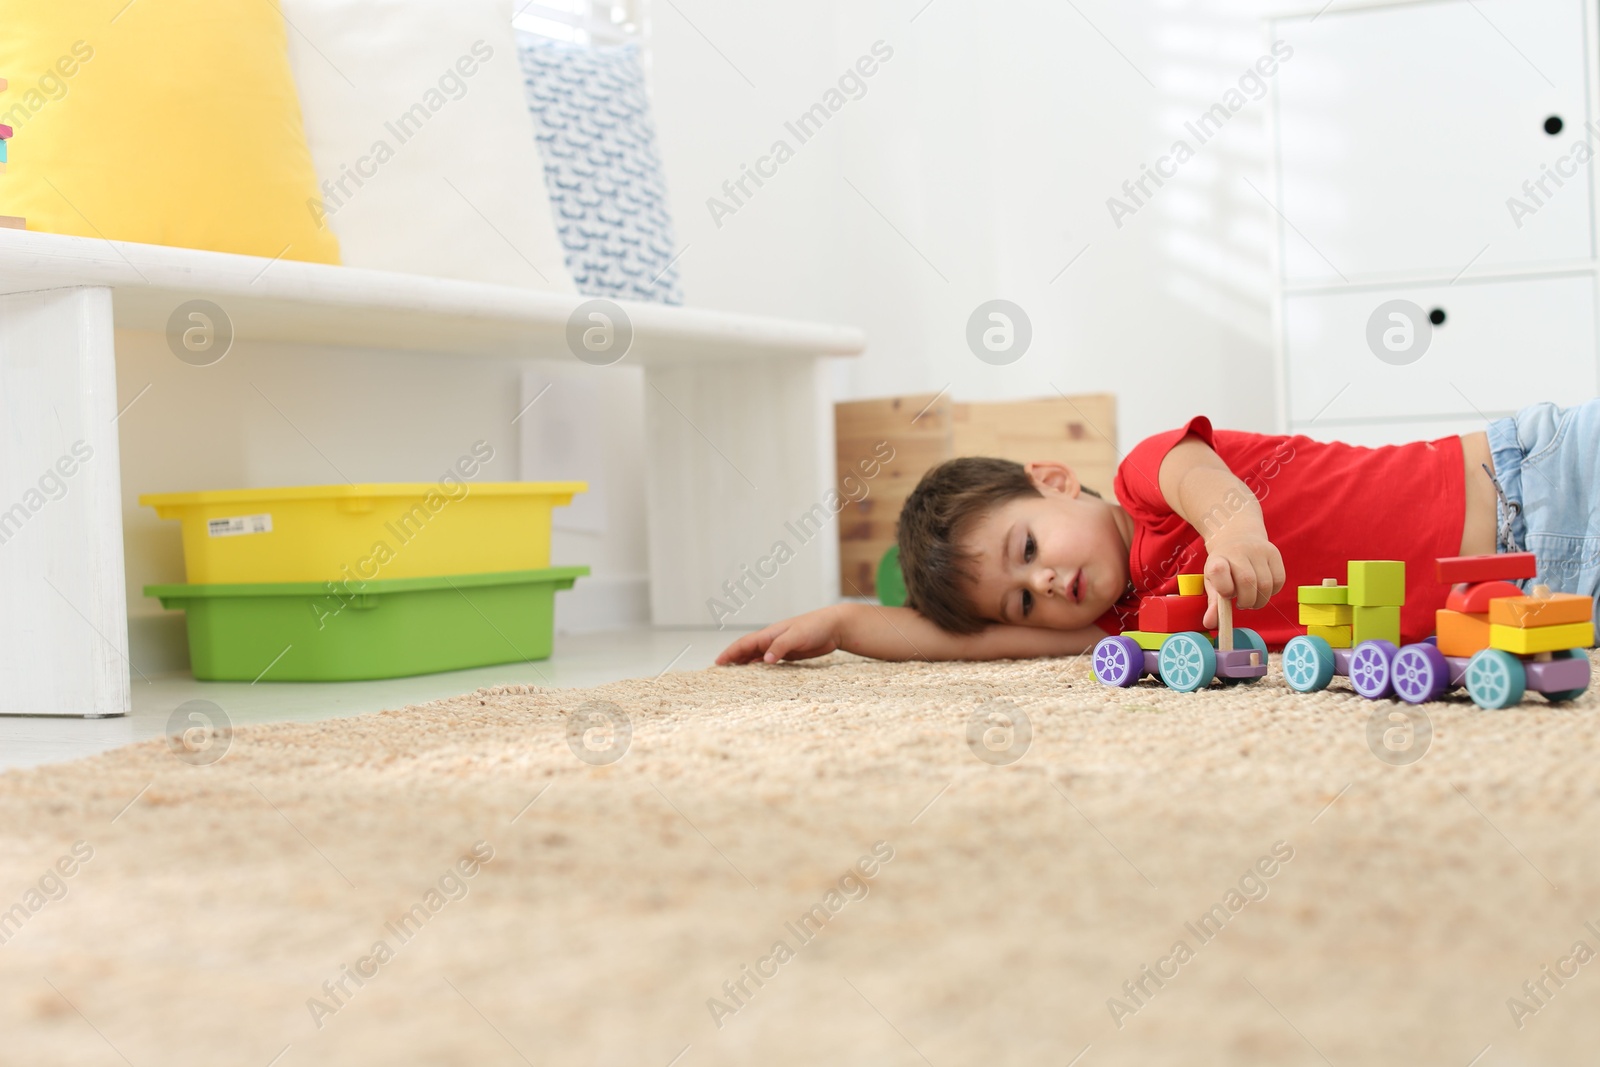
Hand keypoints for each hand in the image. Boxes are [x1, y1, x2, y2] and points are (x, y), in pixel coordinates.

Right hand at [716, 605, 847, 664]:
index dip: (730, 652)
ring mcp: (780, 647)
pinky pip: (770, 662)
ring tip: (733, 675)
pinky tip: (756, 674)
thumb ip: (780, 647)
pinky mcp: (789, 654)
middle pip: (747, 650)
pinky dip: (760, 667)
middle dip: (733, 659)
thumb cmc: (815, 627)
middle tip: (719, 672)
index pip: (744, 643)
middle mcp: (772, 640)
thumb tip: (764, 661)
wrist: (834, 626)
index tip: (718, 662)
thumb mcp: (797, 636)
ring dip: (744, 664)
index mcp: (770, 634)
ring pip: (757, 656)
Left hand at [1202, 534, 1285, 626]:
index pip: (1218, 570)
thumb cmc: (1223, 566)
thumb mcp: (1212, 581)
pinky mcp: (1274, 553)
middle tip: (1241, 604)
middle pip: (1247, 581)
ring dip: (1260, 600)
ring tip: (1251, 598)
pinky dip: (1272, 592)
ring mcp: (1258, 550)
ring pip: (1265, 584)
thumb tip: (1210, 624)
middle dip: (1246, 601)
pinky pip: (1278, 580)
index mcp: (1218, 558)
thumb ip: (1213, 604)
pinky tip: (1261, 590)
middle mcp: (1238, 551)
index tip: (1226, 596)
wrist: (1237, 537)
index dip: (1224, 588)